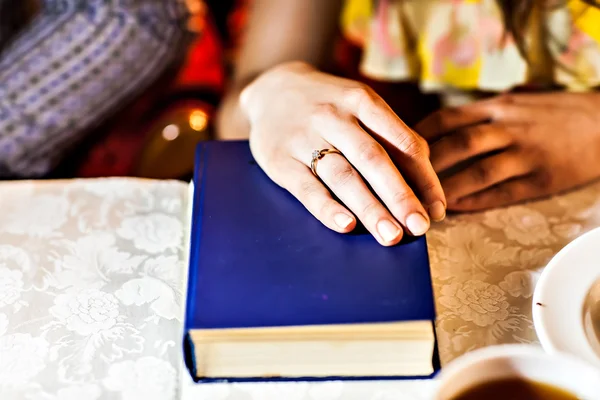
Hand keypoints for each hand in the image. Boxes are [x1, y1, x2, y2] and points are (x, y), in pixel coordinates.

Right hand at [240, 61, 446, 245]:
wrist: (272, 89)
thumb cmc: (330, 106)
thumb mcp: (360, 106)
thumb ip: (390, 138)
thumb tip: (424, 187)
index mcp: (363, 101)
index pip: (402, 141)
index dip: (424, 177)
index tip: (437, 209)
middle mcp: (335, 117)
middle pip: (373, 159)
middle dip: (400, 196)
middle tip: (419, 227)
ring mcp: (305, 138)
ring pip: (343, 176)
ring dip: (369, 208)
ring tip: (391, 235)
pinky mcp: (279, 160)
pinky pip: (306, 188)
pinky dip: (327, 208)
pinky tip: (346, 225)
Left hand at [416, 92, 599, 210]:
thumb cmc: (551, 114)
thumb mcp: (514, 102)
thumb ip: (478, 114)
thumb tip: (433, 128)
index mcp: (497, 106)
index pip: (445, 119)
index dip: (415, 137)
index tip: (393, 152)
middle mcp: (508, 127)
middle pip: (457, 145)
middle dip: (424, 167)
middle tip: (398, 185)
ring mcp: (526, 153)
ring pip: (477, 172)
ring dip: (446, 189)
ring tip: (421, 204)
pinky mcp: (542, 178)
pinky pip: (503, 192)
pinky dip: (477, 202)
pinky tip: (456, 209)